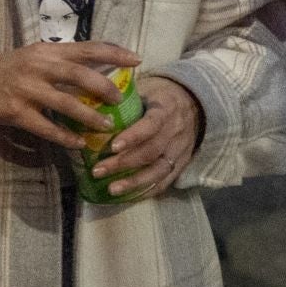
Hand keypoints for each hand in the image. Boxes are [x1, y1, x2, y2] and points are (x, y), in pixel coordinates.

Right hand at [0, 40, 140, 150]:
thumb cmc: (10, 67)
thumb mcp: (36, 55)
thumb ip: (63, 60)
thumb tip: (99, 67)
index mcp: (49, 50)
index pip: (88, 47)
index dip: (115, 52)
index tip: (137, 59)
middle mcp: (40, 66)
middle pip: (81, 74)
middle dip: (105, 87)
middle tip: (121, 99)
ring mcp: (27, 90)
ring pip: (66, 103)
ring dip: (90, 116)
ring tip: (107, 126)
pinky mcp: (16, 112)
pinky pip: (46, 127)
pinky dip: (65, 136)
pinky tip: (79, 143)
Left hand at [92, 76, 201, 198]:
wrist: (193, 103)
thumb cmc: (160, 96)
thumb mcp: (147, 89)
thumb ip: (125, 99)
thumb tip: (92, 106)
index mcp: (166, 109)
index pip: (152, 124)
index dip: (133, 136)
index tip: (112, 146)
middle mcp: (175, 131)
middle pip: (151, 151)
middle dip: (123, 163)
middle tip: (97, 170)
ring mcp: (180, 149)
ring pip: (159, 170)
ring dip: (134, 182)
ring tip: (111, 189)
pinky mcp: (181, 163)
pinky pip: (165, 181)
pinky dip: (147, 191)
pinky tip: (128, 197)